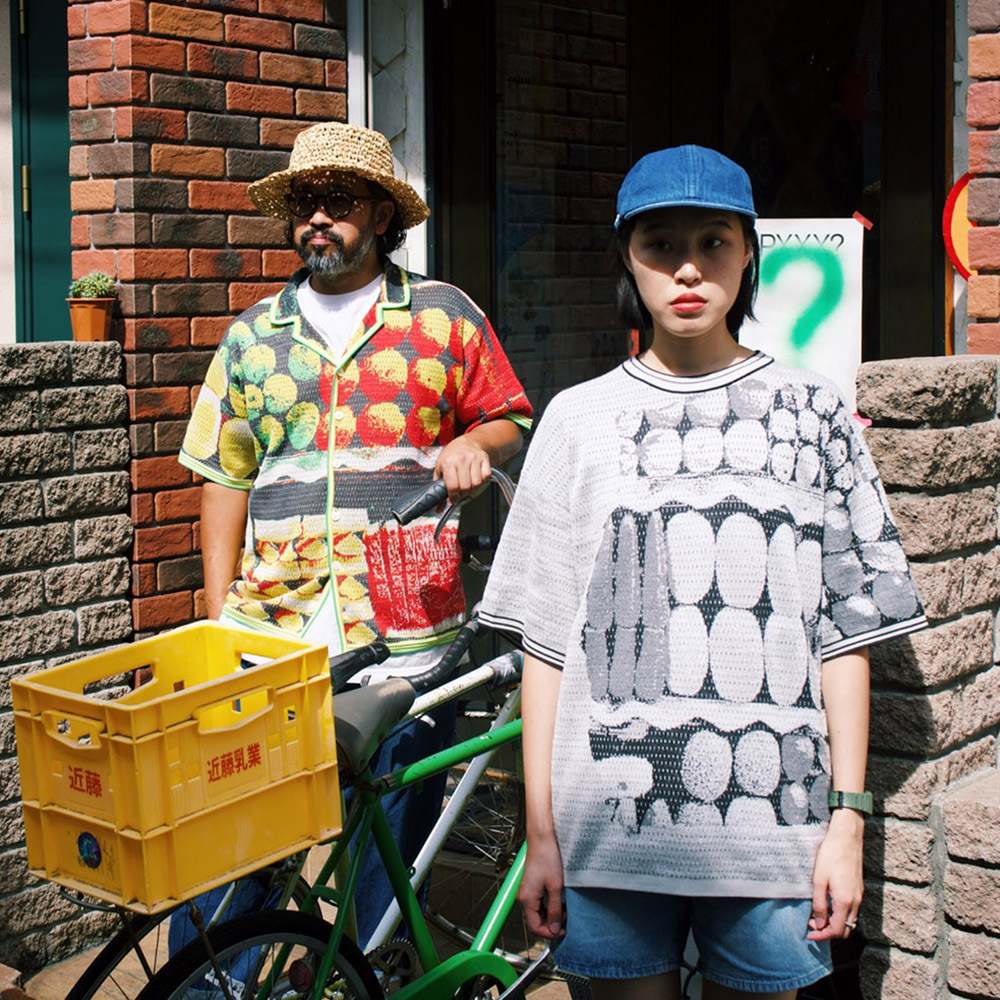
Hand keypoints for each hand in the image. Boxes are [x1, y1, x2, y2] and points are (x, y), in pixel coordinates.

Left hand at [434, 436, 491, 504]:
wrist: (466, 442)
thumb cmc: (451, 456)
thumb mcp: (440, 469)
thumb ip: (438, 488)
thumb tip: (438, 508)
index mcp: (448, 462)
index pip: (453, 486)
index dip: (453, 497)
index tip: (453, 499)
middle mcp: (462, 459)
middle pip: (465, 487)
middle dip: (462, 495)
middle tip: (460, 495)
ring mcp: (474, 458)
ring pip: (477, 484)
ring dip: (472, 490)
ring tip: (467, 488)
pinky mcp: (484, 459)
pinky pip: (486, 477)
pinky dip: (482, 482)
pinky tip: (475, 479)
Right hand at [517, 834, 564, 938]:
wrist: (542, 838)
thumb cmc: (546, 857)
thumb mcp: (555, 887)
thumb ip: (554, 910)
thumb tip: (555, 928)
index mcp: (526, 899)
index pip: (535, 927)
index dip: (550, 932)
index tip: (563, 931)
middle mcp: (523, 897)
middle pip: (535, 921)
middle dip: (551, 924)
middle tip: (567, 920)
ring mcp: (526, 891)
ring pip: (537, 912)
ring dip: (550, 914)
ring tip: (565, 910)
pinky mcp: (530, 886)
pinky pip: (538, 903)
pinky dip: (548, 906)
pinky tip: (559, 901)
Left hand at [808, 808, 864, 940]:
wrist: (847, 837)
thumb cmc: (831, 855)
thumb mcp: (818, 880)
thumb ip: (819, 903)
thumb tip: (818, 923)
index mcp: (845, 902)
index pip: (836, 930)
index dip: (822, 936)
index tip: (809, 934)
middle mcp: (855, 902)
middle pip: (846, 930)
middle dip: (829, 932)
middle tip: (812, 926)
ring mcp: (859, 896)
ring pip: (850, 921)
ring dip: (835, 924)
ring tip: (818, 916)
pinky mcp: (858, 889)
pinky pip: (852, 910)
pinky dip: (841, 915)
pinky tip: (828, 905)